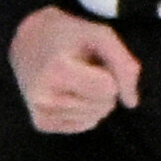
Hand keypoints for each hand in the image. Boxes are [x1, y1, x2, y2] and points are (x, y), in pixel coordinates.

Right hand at [5, 9, 143, 133]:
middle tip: (84, 68)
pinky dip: (85, 110)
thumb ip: (125, 65)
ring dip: (94, 98)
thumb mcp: (101, 36)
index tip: (91, 59)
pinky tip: (70, 92)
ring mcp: (40, 112)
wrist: (29, 41)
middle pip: (104, 106)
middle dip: (104, 88)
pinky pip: (84, 125)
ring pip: (95, 117)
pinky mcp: (41, 123)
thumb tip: (131, 103)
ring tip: (75, 78)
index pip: (109, 89)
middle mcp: (44, 95)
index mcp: (56, 70)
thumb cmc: (70, 36)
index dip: (110, 73)